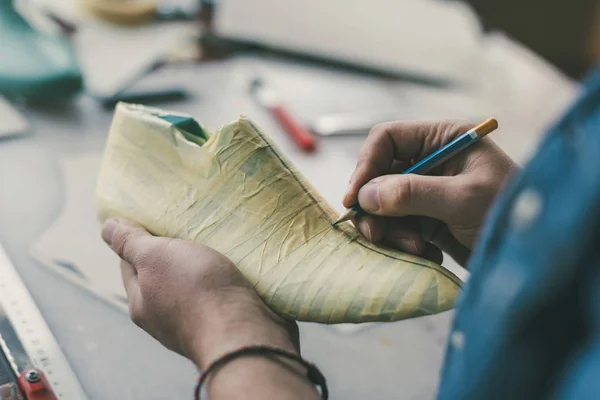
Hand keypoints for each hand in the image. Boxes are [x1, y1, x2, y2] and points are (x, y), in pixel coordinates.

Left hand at [101, 218, 298, 368]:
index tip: (156, 222)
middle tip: (188, 233)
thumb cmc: (196, 291)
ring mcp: (192, 326)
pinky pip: (214, 300)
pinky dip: (218, 286)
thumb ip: (131, 242)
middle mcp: (162, 320)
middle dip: (171, 257)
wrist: (242, 332)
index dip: (139, 241)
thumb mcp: (157, 256)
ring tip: (213, 251)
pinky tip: (230, 276)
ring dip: (198, 272)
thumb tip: (106, 227)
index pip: (129, 265)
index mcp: (140, 303)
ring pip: (189, 290)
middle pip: (161, 278)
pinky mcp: (221, 327)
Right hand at [344, 120, 517, 265]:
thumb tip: (365, 195)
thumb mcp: (462, 198)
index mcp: (443, 139)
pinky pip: (398, 227)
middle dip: (376, 206)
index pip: (387, 139)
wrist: (533, 254)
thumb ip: (412, 193)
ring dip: (391, 230)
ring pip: (385, 205)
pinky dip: (404, 243)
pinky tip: (428, 254)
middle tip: (375, 234)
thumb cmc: (509, 212)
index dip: (365, 165)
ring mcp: (428, 192)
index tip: (354, 198)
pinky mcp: (428, 220)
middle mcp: (431, 161)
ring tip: (415, 248)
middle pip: (380, 175)